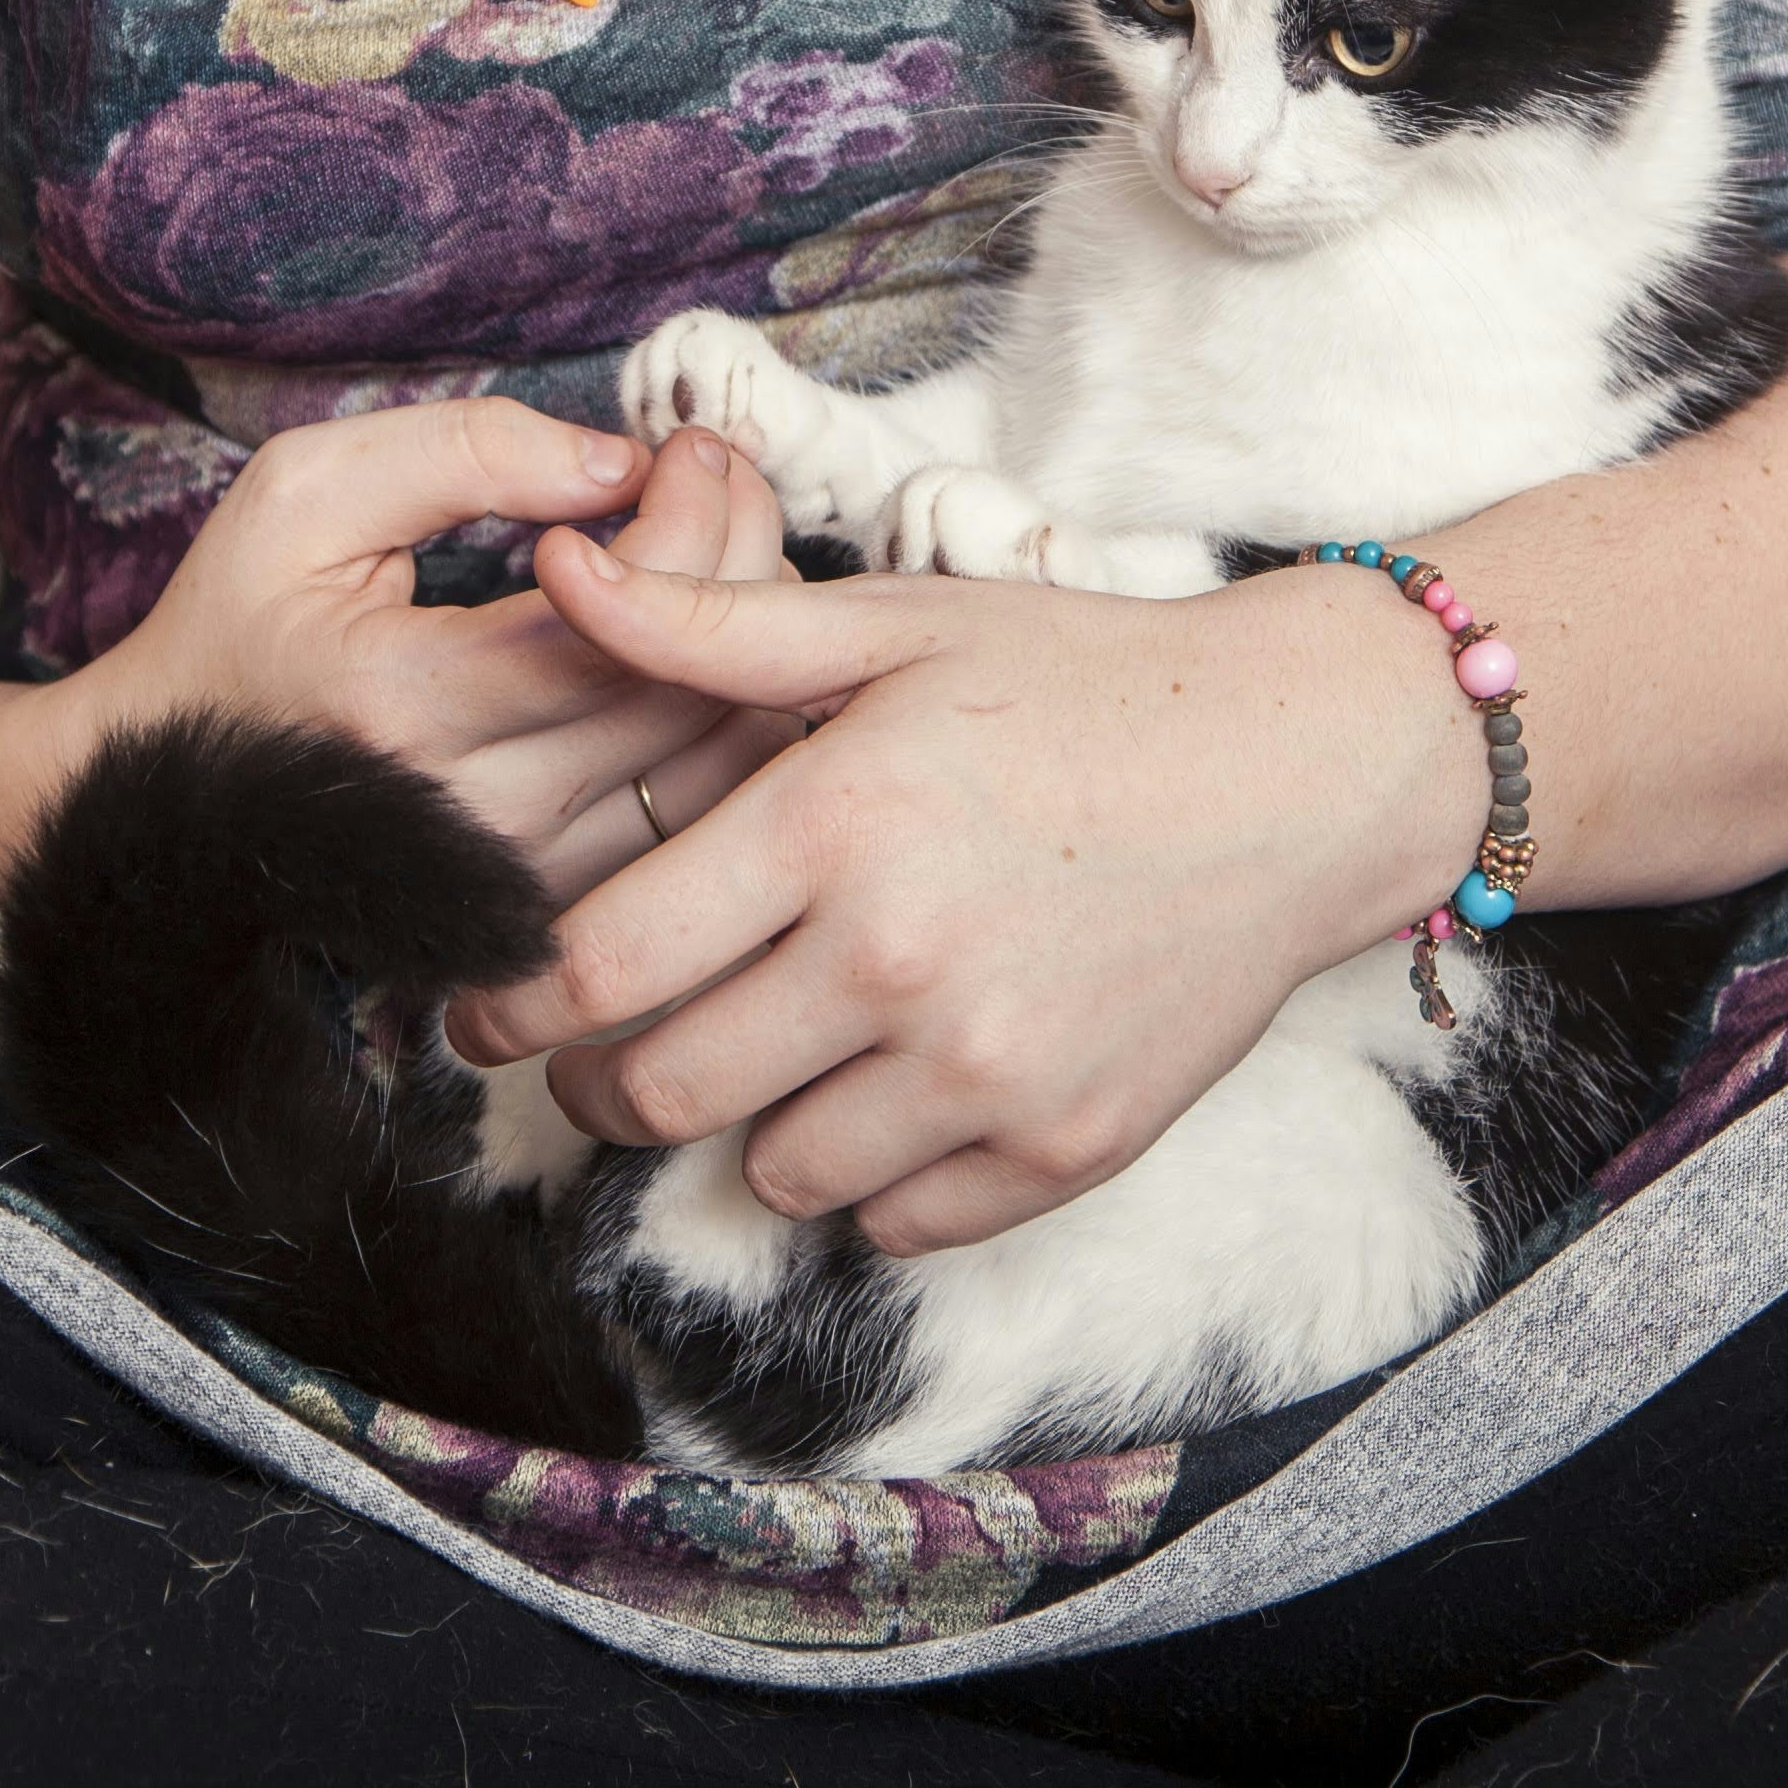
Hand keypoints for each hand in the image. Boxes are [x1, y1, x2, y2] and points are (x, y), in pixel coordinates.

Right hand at [34, 399, 795, 898]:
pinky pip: (695, 807)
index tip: (684, 445)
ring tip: (713, 541)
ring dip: (753, 637)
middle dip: (745, 555)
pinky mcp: (551, 896)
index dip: (692, 519)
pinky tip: (694, 633)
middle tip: (717, 472)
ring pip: (719, 757)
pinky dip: (727, 710)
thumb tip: (619, 461)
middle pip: (695, 690)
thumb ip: (466, 452)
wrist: (168, 798)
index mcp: (407, 704)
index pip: (623, 625)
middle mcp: (478, 810)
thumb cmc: (236, 626)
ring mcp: (520, 871)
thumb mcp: (309, 491)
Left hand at [445, 544, 1485, 1252]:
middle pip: (660, 1090)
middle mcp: (898, 962)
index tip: (485, 1003)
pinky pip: (895, 1222)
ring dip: (743, 1124)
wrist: (1302, 767)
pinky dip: (868, 1177)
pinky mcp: (1063, 1148)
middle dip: (599, 1079)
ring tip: (769, 1051)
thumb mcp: (894, 625)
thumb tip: (553, 565)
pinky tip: (887, 1088)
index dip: (509, 998)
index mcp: (833, 823)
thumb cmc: (1084, 681)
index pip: (599, 962)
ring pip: (772, 1172)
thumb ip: (704, 622)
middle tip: (603, 1047)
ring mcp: (987, 1070)